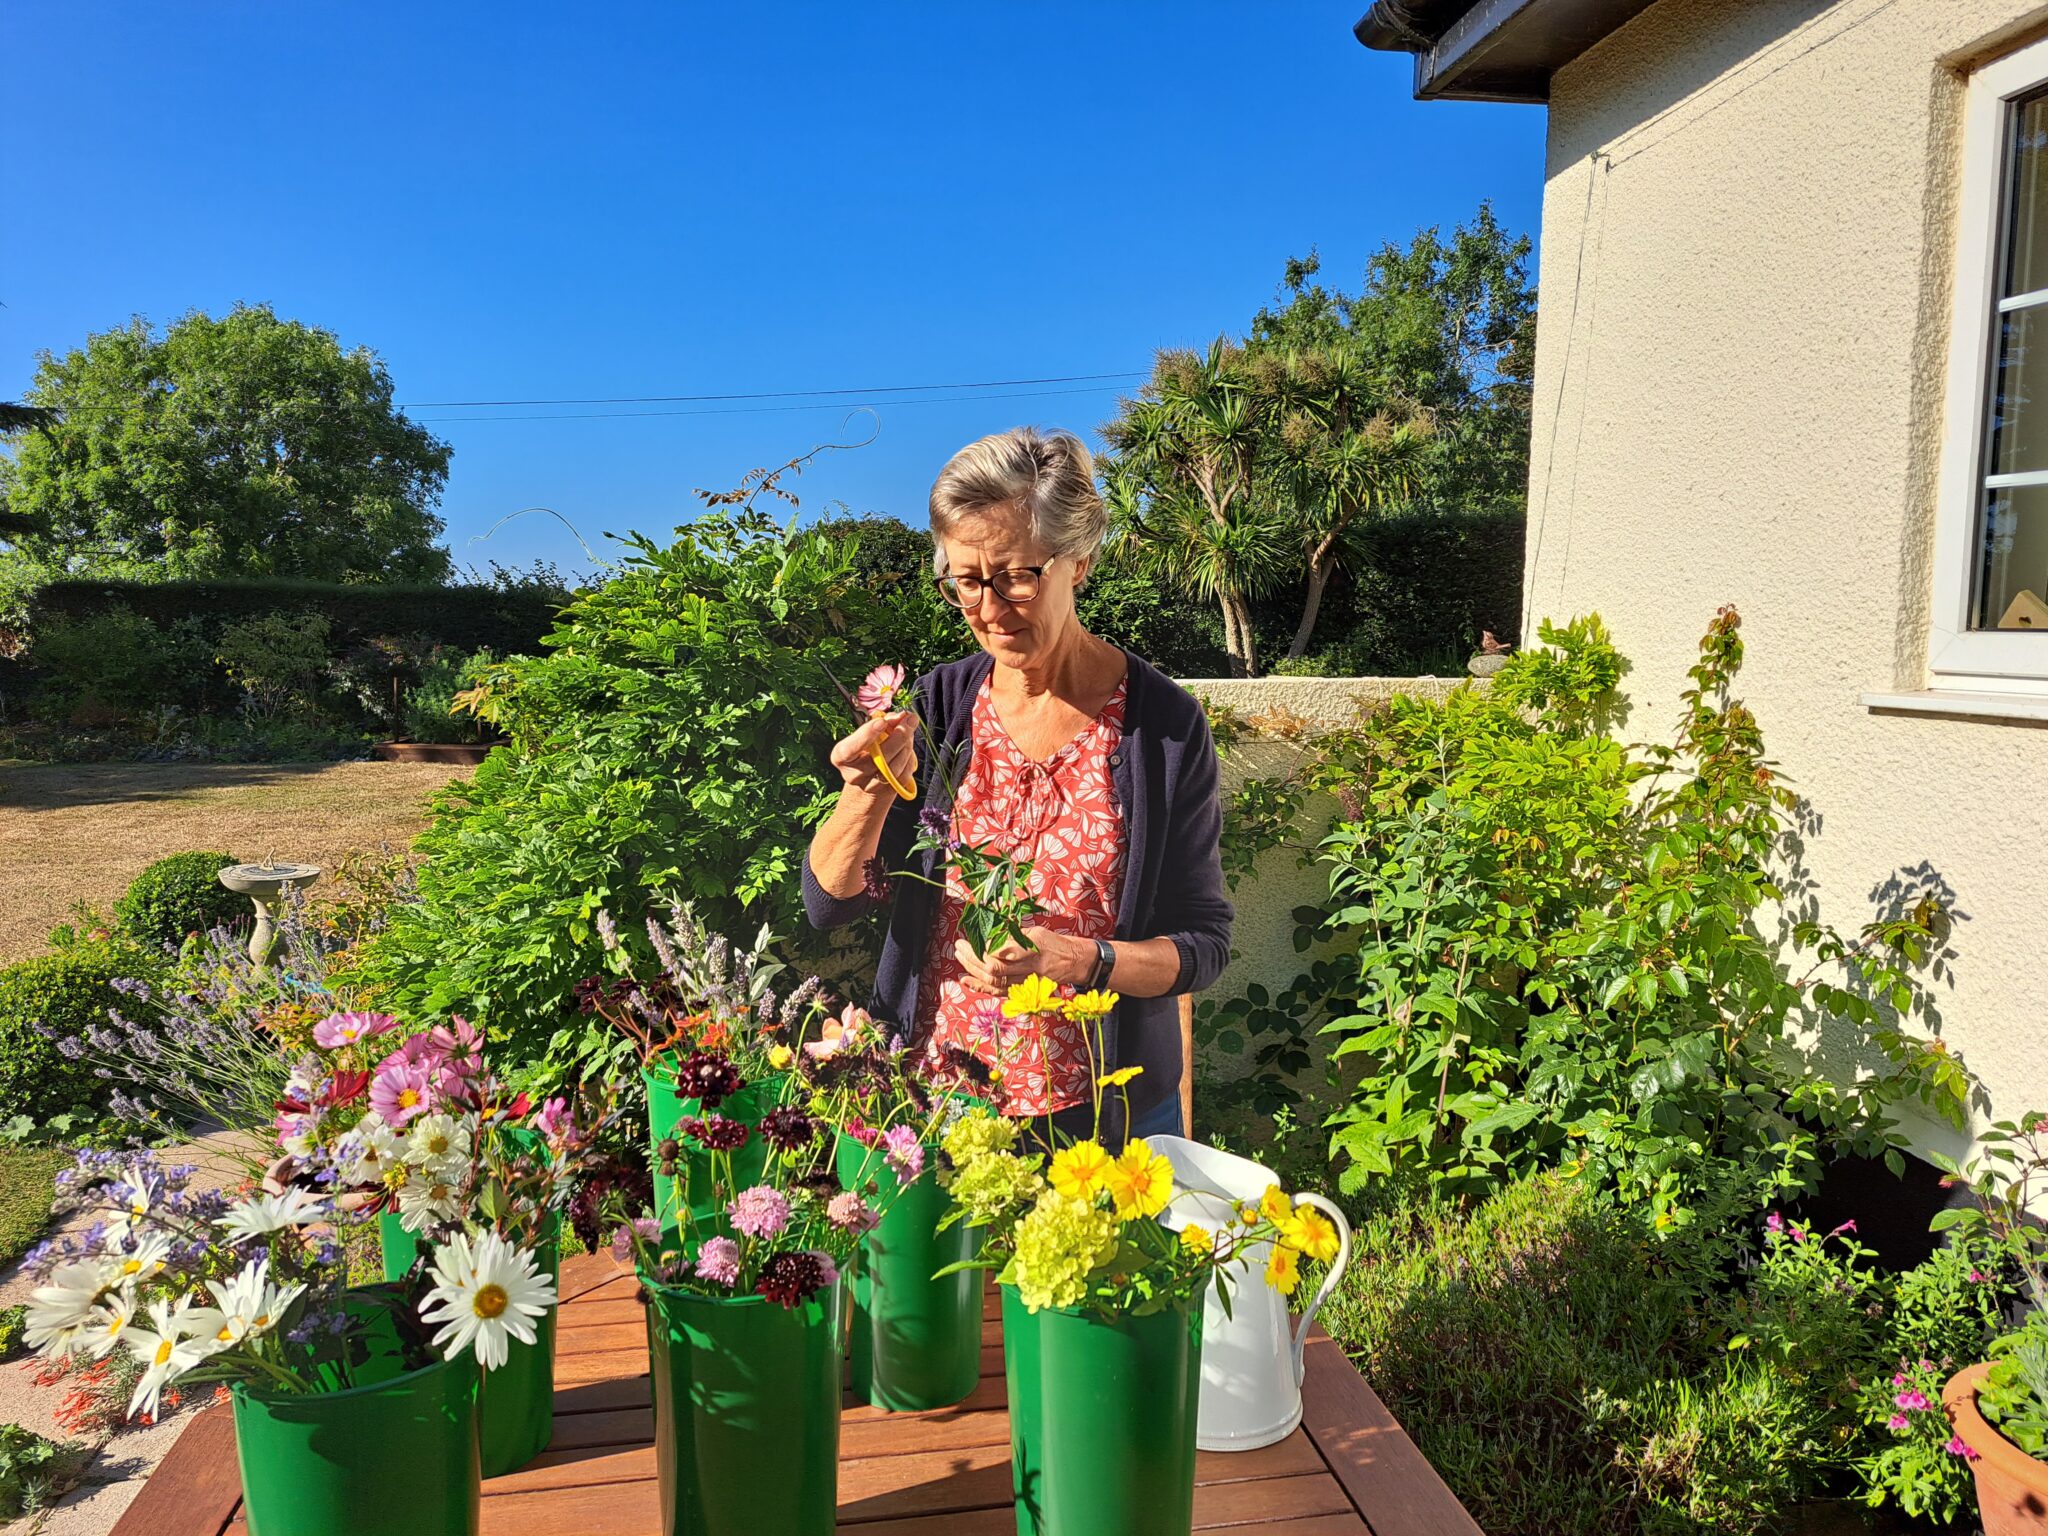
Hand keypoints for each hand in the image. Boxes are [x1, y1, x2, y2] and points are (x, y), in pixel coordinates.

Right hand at [829, 711, 916, 803]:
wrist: (866, 780)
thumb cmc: (865, 749)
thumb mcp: (865, 734)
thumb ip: (881, 722)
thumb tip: (900, 717)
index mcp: (842, 757)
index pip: (851, 748)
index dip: (866, 735)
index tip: (882, 722)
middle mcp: (854, 774)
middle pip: (880, 757)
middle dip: (899, 735)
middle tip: (909, 720)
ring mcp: (871, 786)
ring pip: (895, 766)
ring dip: (907, 745)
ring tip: (910, 730)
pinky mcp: (888, 791)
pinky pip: (904, 774)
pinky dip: (910, 757)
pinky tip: (908, 746)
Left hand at [953, 927, 1095, 994]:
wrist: (1072, 963)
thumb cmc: (1053, 944)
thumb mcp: (1035, 932)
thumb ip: (1012, 935)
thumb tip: (988, 936)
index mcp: (1033, 949)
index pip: (1003, 951)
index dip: (984, 948)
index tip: (974, 939)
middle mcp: (1028, 968)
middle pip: (994, 968)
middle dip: (972, 957)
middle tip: (960, 945)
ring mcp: (1025, 982)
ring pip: (993, 981)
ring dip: (972, 969)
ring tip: (960, 956)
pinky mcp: (1022, 990)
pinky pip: (998, 992)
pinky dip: (979, 986)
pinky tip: (965, 980)